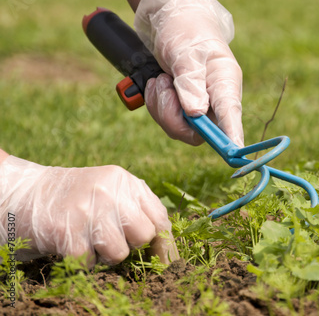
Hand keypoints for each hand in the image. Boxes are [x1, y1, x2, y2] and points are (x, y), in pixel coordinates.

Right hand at [0, 156, 178, 265]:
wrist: (27, 193)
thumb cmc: (78, 198)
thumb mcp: (112, 190)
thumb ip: (139, 207)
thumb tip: (166, 241)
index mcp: (125, 182)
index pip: (159, 217)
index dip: (164, 242)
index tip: (164, 260)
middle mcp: (110, 191)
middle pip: (144, 235)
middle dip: (132, 246)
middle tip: (112, 239)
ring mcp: (87, 209)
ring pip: (119, 252)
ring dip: (105, 256)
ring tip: (90, 240)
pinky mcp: (66, 229)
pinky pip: (90, 262)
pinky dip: (83, 261)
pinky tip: (73, 244)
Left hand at [135, 0, 243, 146]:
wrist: (170, 16)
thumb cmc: (185, 28)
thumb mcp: (185, 52)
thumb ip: (191, 83)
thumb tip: (196, 115)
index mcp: (225, 84)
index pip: (232, 118)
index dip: (231, 139)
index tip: (232, 154)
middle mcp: (215, 98)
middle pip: (200, 132)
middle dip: (172, 117)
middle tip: (163, 89)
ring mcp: (199, 103)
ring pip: (180, 128)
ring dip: (161, 106)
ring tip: (160, 79)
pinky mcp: (182, 105)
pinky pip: (167, 119)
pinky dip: (155, 103)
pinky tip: (157, 82)